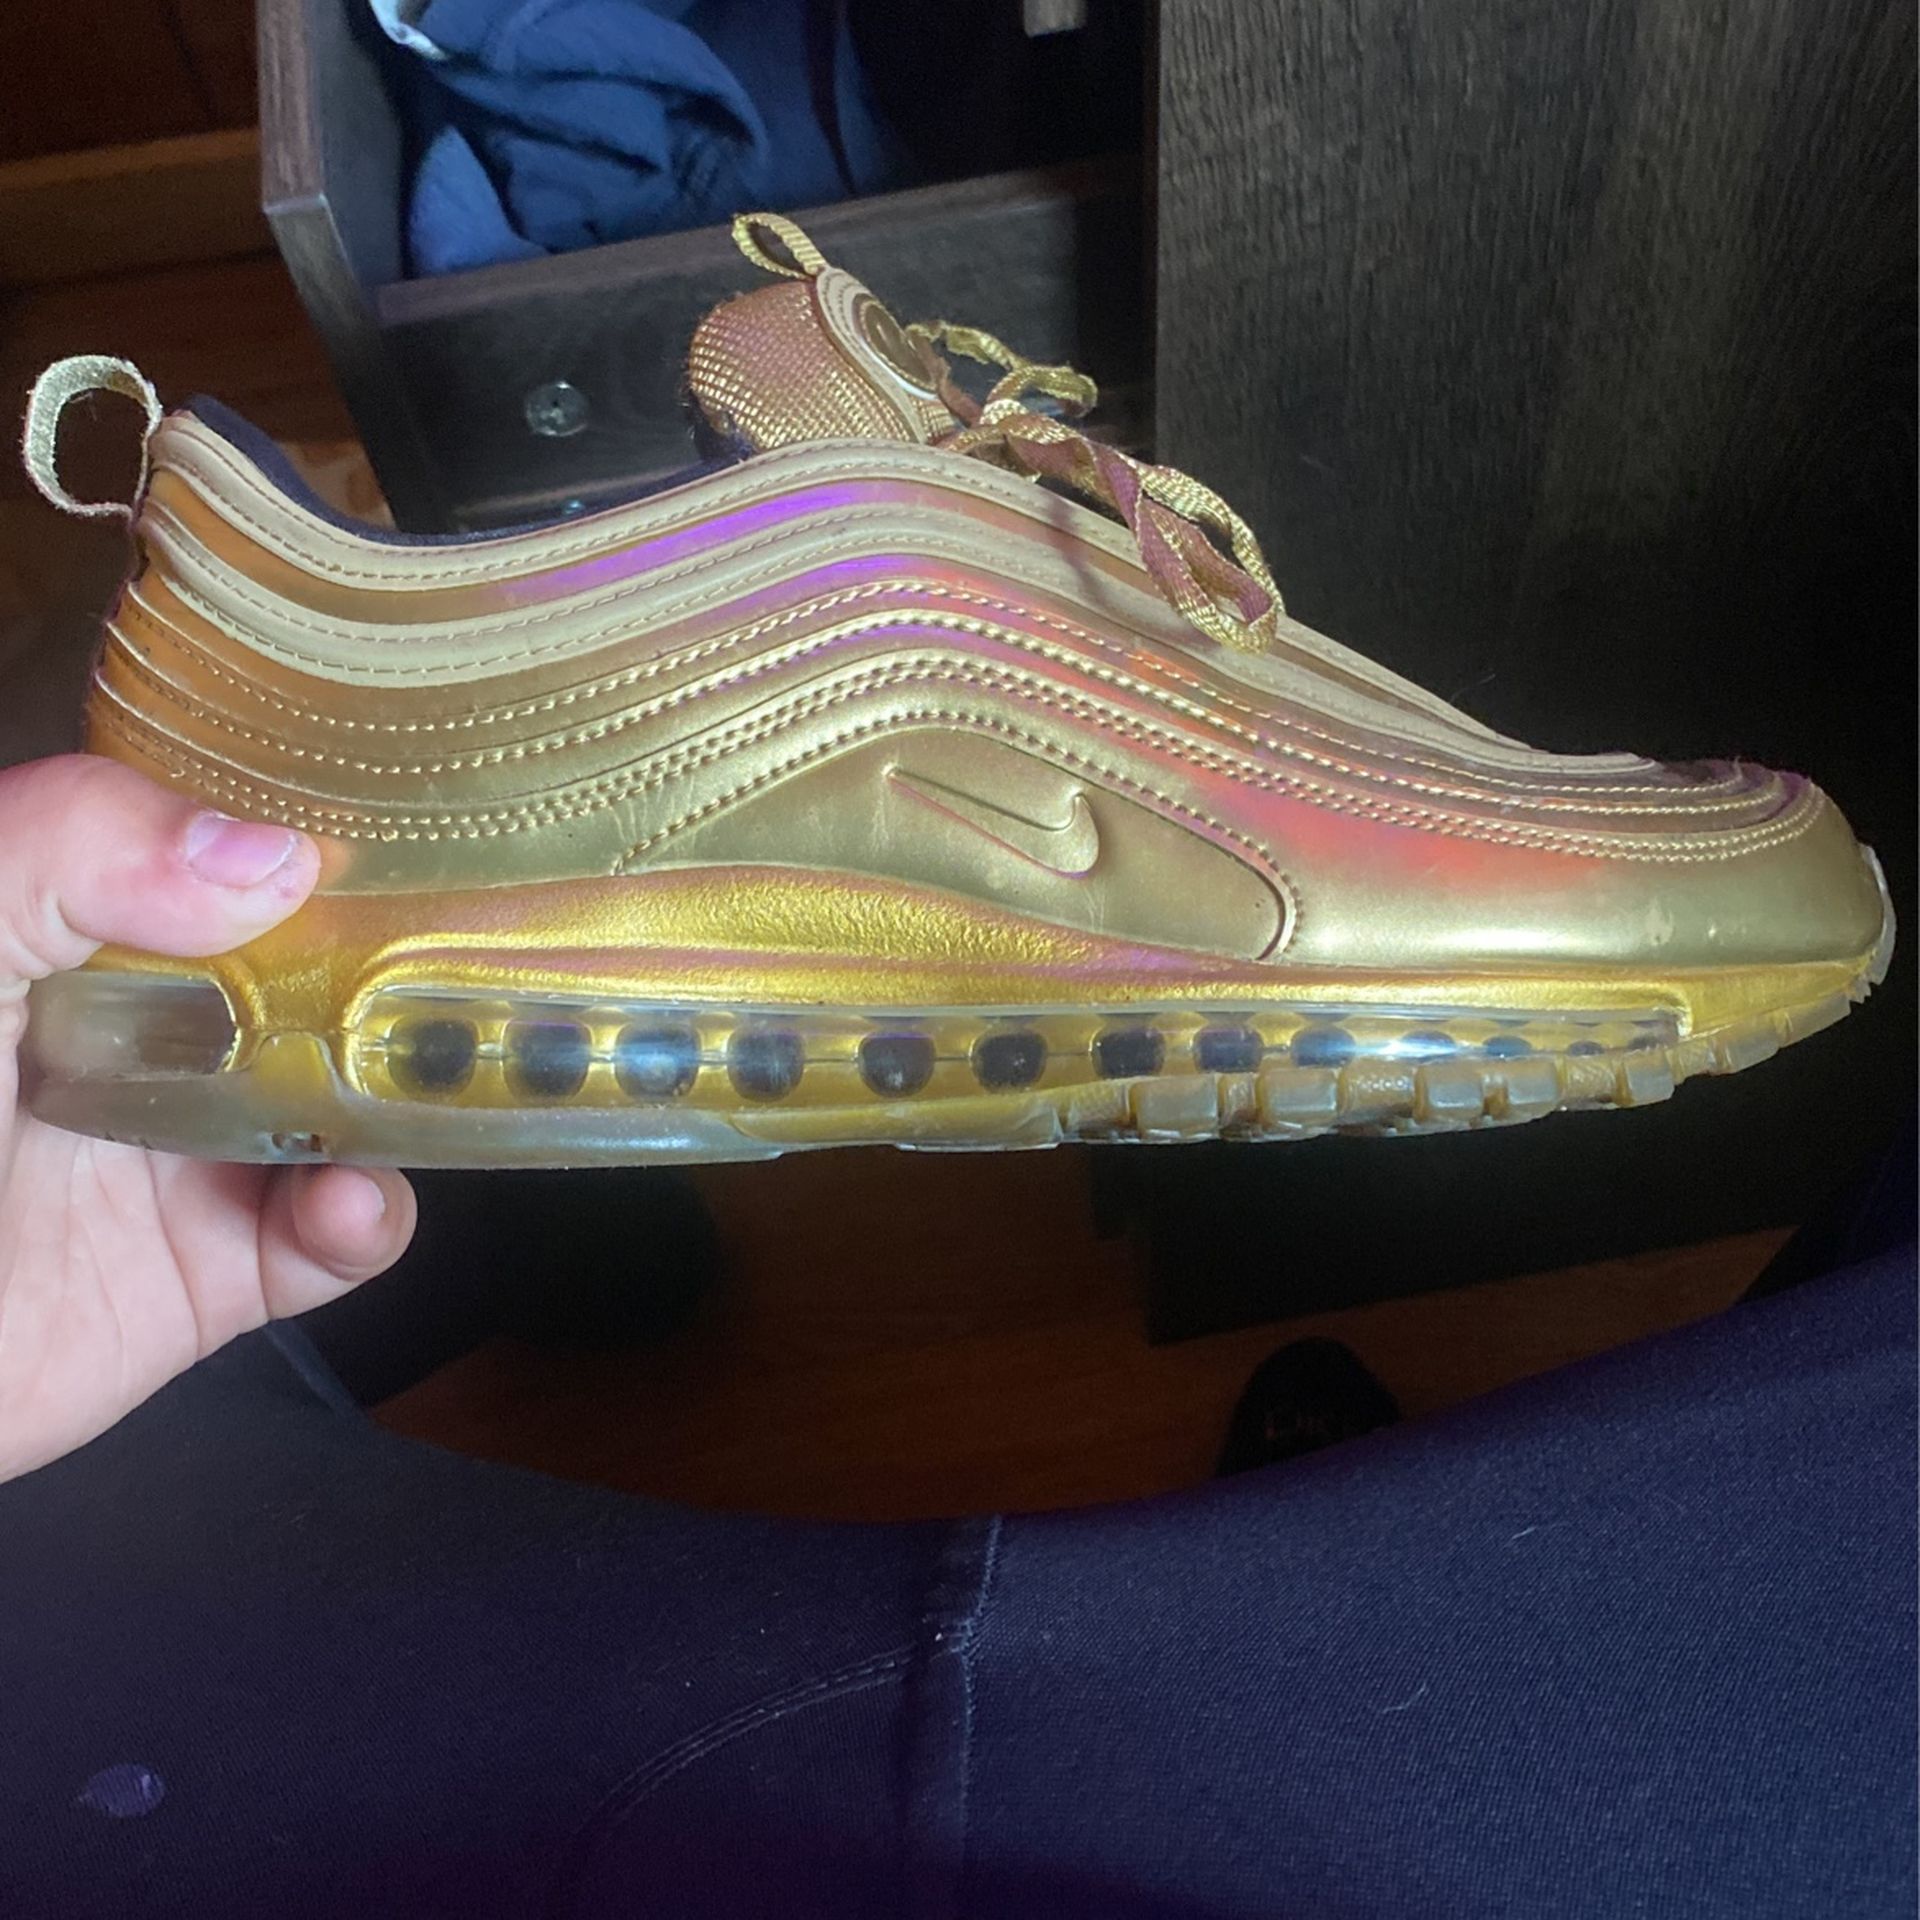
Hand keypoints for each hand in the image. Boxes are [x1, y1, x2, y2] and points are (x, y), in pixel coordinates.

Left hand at [0, 756, 414, 1479]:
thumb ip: (70, 851)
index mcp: (83, 933)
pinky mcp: (213, 1272)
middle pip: (324, 980)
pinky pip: (333, 1240)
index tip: (431, 824)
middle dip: (414, 968)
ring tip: (427, 1091)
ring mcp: (188, 1154)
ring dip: (414, 1097)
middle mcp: (151, 1032)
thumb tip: (278, 859)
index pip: (232, 858)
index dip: (334, 837)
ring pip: (356, 1106)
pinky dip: (368, 1220)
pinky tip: (347, 1203)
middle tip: (493, 958)